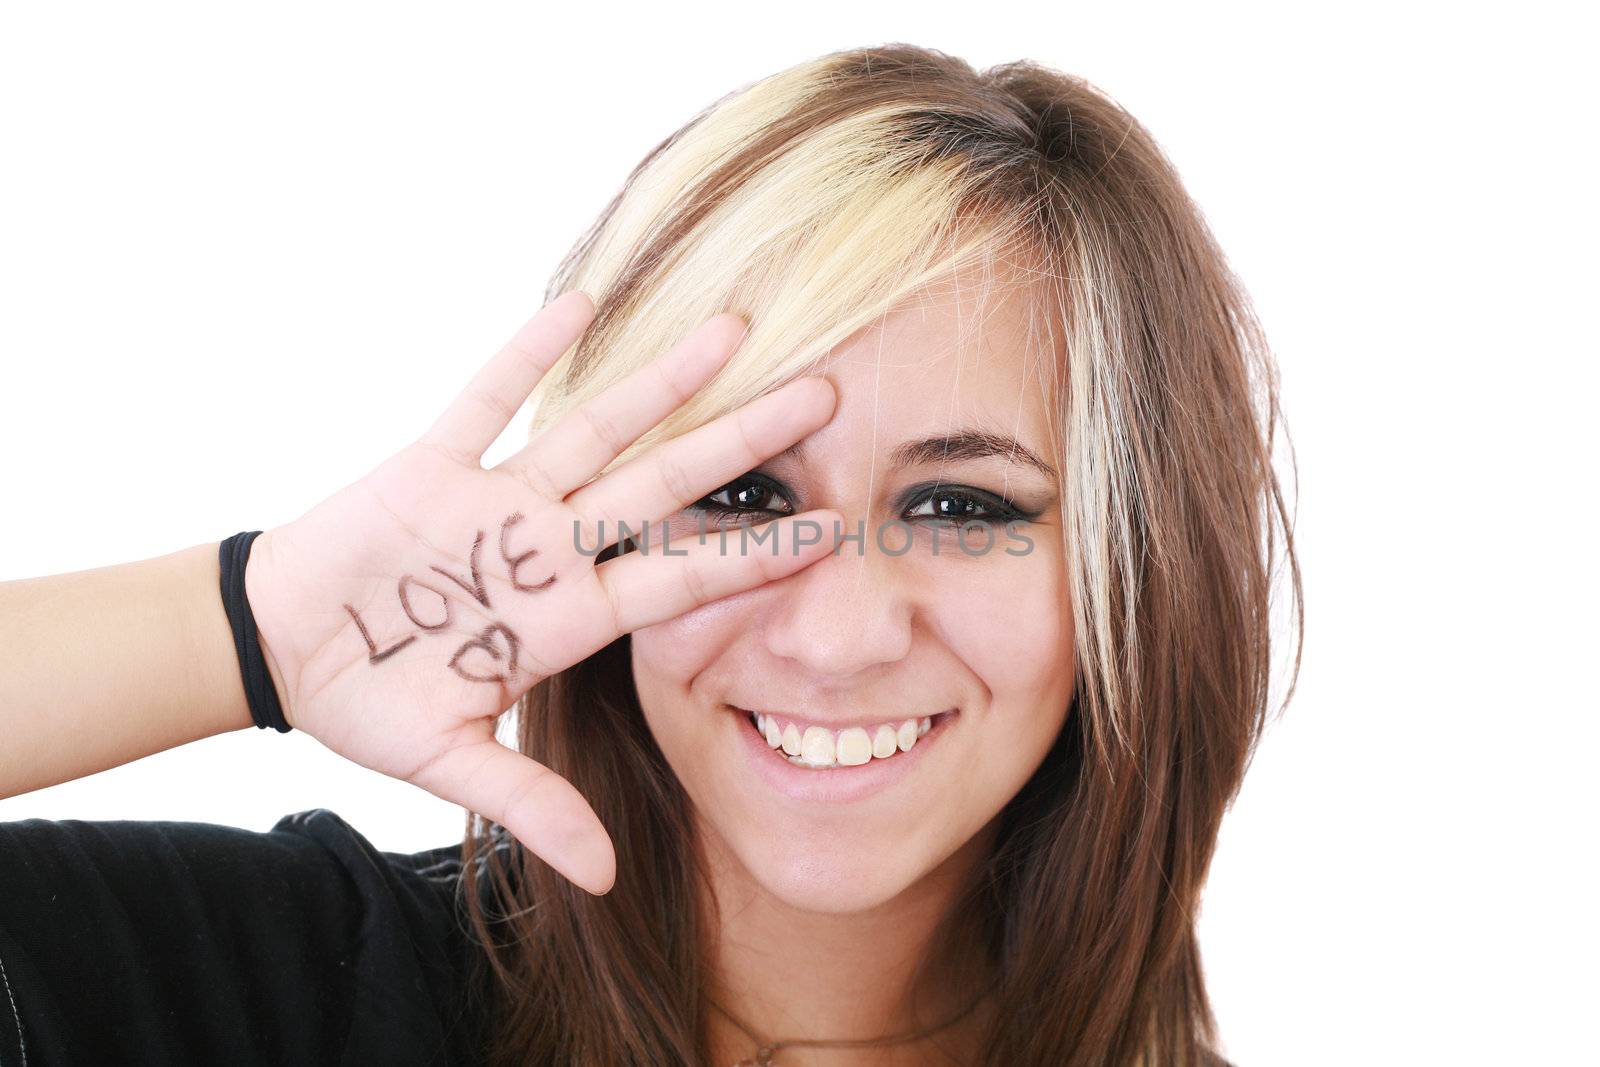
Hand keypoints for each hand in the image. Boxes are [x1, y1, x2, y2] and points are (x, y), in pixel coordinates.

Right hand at [241, 291, 838, 893]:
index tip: (837, 528)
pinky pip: (484, 401)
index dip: (756, 556)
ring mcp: (495, 502)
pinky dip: (528, 357)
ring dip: (661, 383)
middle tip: (827, 393)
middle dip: (742, 443)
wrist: (281, 649)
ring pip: (595, 431)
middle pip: (664, 487)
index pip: (680, 581)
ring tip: (735, 329)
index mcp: (564, 619)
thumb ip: (529, 804)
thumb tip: (600, 878)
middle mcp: (548, 549)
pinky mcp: (429, 465)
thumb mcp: (450, 763)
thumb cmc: (371, 700)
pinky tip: (583, 303)